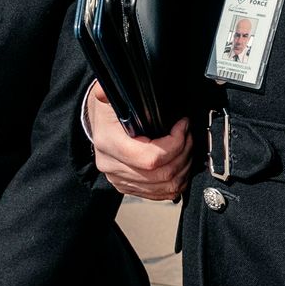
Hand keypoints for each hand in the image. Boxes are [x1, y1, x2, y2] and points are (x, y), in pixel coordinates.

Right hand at [86, 81, 191, 199]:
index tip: (182, 125)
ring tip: (186, 146)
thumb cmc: (107, 111)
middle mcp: (113, 166)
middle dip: (183, 152)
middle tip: (188, 134)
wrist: (96, 126)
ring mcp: (120, 179)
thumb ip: (107, 91)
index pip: (150, 158)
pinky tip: (180, 163)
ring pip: (165, 186)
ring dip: (183, 166)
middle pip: (161, 174)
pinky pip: (160, 194)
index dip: (175, 144)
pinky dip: (176, 181)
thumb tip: (103, 90)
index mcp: (109, 143)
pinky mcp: (129, 187)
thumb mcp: (107, 96)